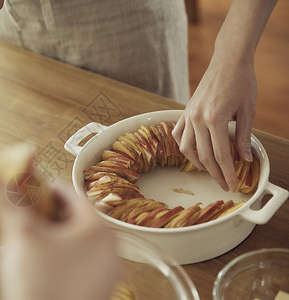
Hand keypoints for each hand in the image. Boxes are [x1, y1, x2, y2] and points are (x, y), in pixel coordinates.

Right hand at [0, 178, 120, 299]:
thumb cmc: (39, 287)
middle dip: (44, 212)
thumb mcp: (20, 236)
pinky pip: (75, 261)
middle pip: (73, 217)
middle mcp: (109, 251)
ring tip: (25, 233)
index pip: (72, 194)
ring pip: (73, 240)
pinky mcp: (93, 291)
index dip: (45, 187)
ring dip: (49, 233)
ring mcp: (103, 274)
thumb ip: (5, 203)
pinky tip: (34, 258)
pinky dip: (56, 253)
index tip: (26, 186)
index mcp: (99, 231)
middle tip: (21, 210)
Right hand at [172, 57, 255, 191]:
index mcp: (214, 119)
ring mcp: (188, 115)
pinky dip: (184, 146)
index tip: (231, 185)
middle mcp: (198, 119)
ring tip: (209, 169)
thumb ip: (243, 137)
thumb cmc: (241, 82)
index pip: (220, 155)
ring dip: (197, 162)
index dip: (227, 173)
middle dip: (214, 173)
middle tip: (223, 183)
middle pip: (204, 156)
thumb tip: (244, 159)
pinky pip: (178, 134)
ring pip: (186, 148)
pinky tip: (193, 150)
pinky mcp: (185, 111)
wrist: (228, 61)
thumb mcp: (248, 111)